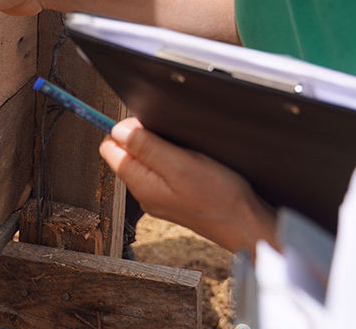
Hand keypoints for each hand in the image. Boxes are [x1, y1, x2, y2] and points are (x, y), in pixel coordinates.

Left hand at [99, 117, 277, 256]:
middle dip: (145, 139)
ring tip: (185, 154)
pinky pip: (162, 170)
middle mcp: (144, 192)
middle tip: (173, 144)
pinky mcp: (173, 196)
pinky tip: (191, 164)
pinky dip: (173, 161)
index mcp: (140, 184)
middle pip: (126, 152)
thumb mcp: (181, 165)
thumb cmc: (219, 198)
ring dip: (161, 149)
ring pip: (146, 160)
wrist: (246, 224)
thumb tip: (117, 130)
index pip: (109, 148)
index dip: (127, 131)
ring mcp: (158, 195)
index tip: (151, 129)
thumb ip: (147, 147)